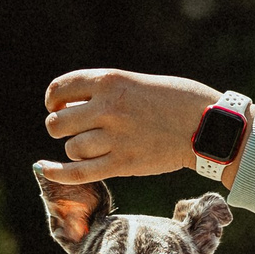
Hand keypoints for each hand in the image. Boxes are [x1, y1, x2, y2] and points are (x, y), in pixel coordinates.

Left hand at [37, 69, 221, 185]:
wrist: (210, 125)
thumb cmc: (179, 100)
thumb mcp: (138, 82)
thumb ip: (107, 92)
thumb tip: (72, 107)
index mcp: (111, 81)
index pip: (60, 89)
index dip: (54, 99)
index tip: (60, 106)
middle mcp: (108, 107)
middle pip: (58, 122)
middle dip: (61, 127)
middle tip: (75, 130)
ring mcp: (115, 137)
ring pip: (71, 148)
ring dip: (76, 149)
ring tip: (95, 146)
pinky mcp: (124, 163)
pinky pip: (79, 172)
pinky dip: (58, 173)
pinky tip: (44, 169)